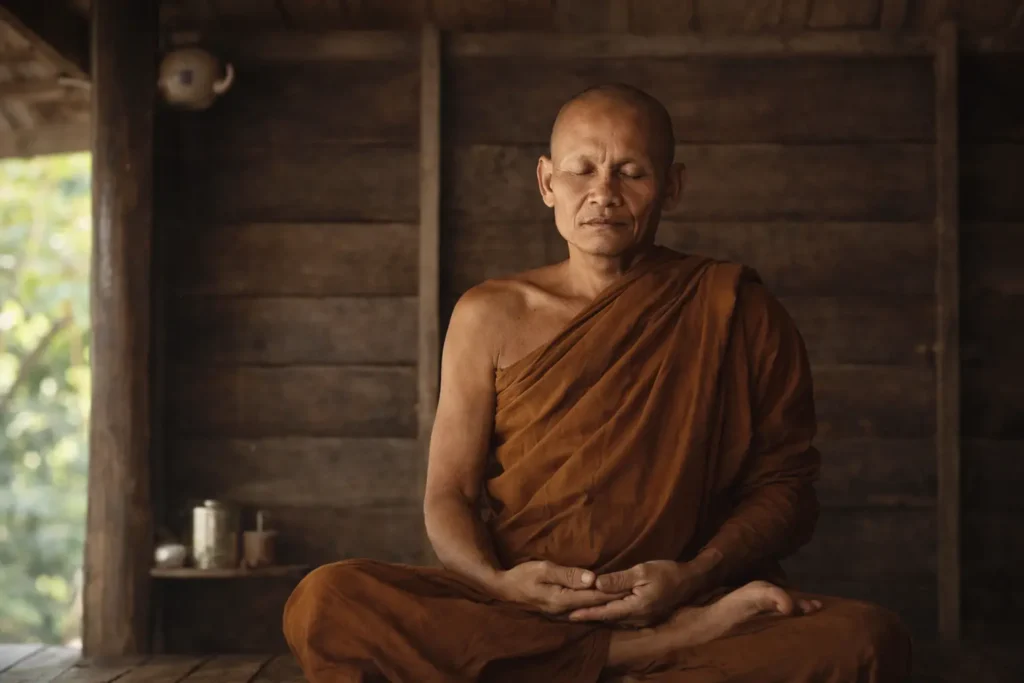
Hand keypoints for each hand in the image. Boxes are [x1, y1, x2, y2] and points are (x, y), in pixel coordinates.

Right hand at [491, 560, 627, 615]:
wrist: (505, 588)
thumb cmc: (523, 575)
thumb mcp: (544, 569)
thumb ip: (568, 574)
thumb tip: (593, 578)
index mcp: (563, 600)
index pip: (595, 596)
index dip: (613, 592)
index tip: (631, 587)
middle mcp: (565, 611)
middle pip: (595, 605)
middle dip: (614, 598)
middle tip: (635, 592)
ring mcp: (562, 613)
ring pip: (590, 609)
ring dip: (607, 603)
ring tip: (626, 598)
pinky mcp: (559, 610)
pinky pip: (582, 609)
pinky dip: (595, 604)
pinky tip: (604, 602)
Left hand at [568, 560, 703, 625]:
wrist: (688, 581)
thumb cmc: (665, 572)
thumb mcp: (641, 571)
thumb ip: (619, 579)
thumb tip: (596, 584)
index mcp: (635, 607)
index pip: (606, 612)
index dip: (587, 613)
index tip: (570, 615)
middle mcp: (637, 618)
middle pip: (608, 618)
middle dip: (589, 616)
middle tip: (568, 614)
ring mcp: (641, 619)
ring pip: (614, 618)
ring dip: (597, 615)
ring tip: (580, 612)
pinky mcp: (643, 615)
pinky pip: (621, 616)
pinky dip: (608, 613)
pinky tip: (600, 609)